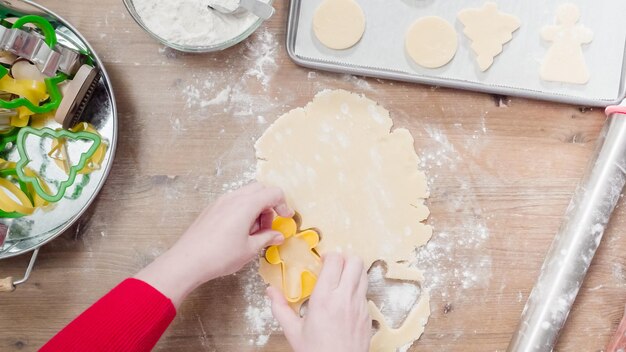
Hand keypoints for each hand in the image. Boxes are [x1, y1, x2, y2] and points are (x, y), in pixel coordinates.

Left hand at [135, 182, 293, 306]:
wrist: (187, 261)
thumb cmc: (221, 256)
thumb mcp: (250, 249)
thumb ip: (267, 238)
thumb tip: (278, 235)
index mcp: (247, 204)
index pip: (274, 193)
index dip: (284, 204)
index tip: (286, 218)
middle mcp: (234, 197)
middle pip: (260, 189)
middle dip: (269, 205)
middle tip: (268, 227)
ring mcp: (220, 201)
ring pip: (246, 195)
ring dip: (256, 208)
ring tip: (252, 233)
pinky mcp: (212, 209)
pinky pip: (233, 202)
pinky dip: (242, 210)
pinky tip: (238, 232)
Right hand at [267, 253, 370, 351]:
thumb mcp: (293, 331)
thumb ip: (280, 308)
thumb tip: (270, 292)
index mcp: (325, 297)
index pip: (334, 260)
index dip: (329, 255)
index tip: (321, 262)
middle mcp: (345, 297)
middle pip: (355, 261)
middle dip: (345, 257)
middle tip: (335, 265)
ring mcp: (359, 305)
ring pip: (363, 274)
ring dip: (353, 271)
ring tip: (341, 279)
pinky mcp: (368, 315)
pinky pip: (365, 292)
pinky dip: (357, 289)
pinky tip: (346, 300)